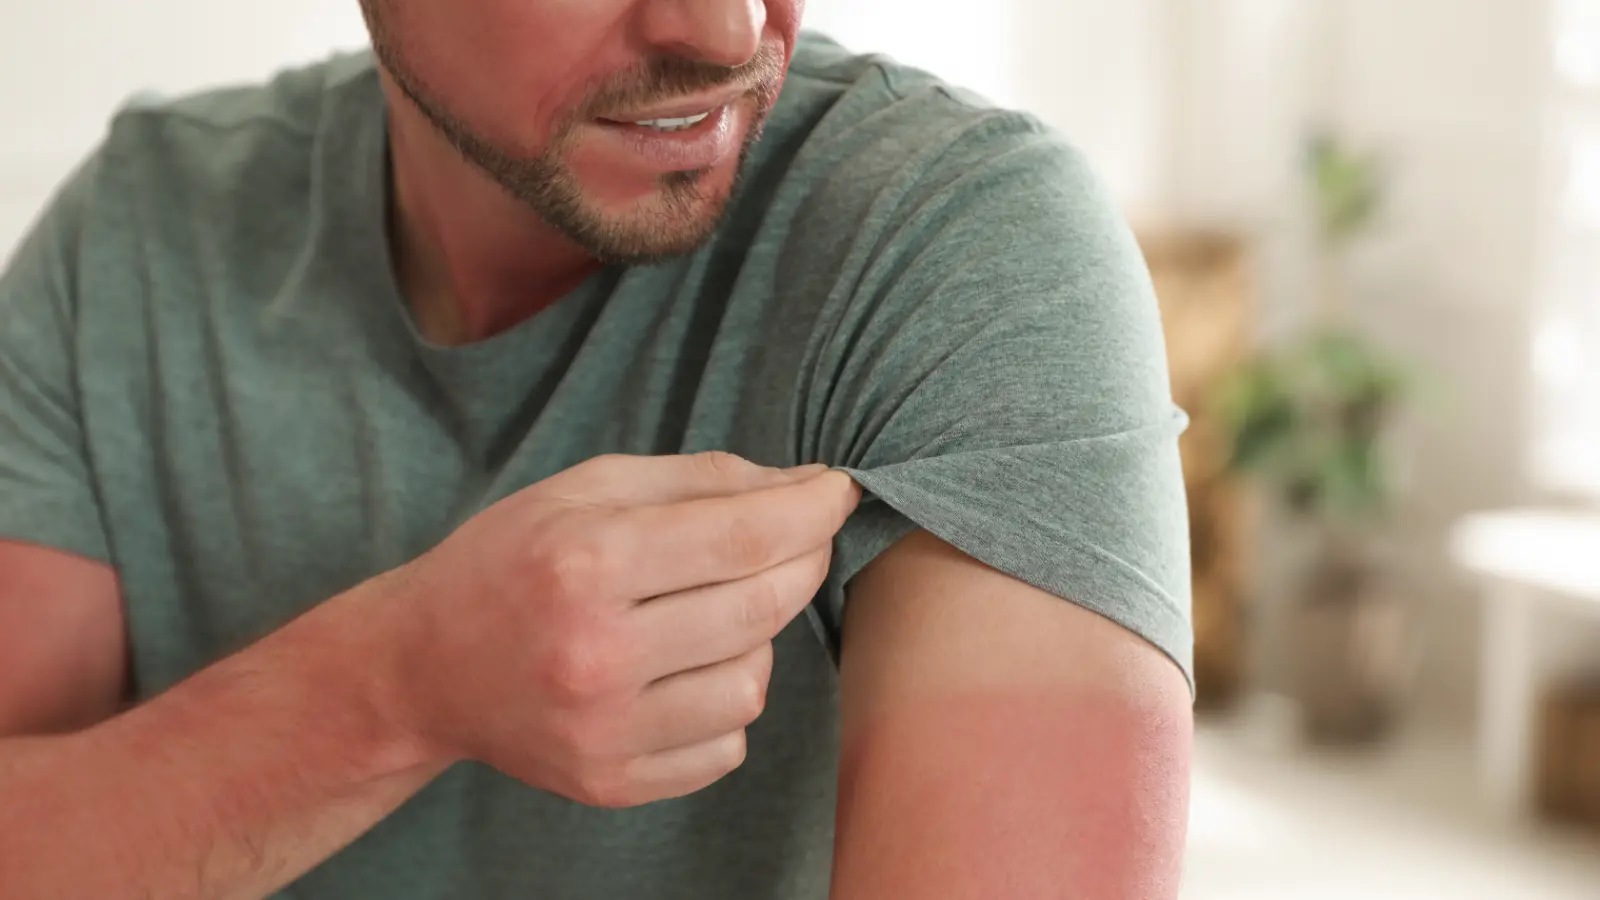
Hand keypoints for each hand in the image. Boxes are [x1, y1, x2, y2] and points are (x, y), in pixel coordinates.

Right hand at [385, 452, 860, 807]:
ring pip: (754, 682)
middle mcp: (597, 652)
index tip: (838, 490)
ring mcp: (605, 730)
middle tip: (801, 537)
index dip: (812, 509)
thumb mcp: (586, 488)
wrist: (420, 667)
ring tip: (714, 611)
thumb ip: (697, 479)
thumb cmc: (509, 560)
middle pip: (761, 605)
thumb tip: (802, 484)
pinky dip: (726, 703)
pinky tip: (687, 670)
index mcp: (588, 561)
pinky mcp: (610, 782)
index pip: (744, 535)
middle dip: (804, 560)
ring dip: (757, 637)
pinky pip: (726, 745)